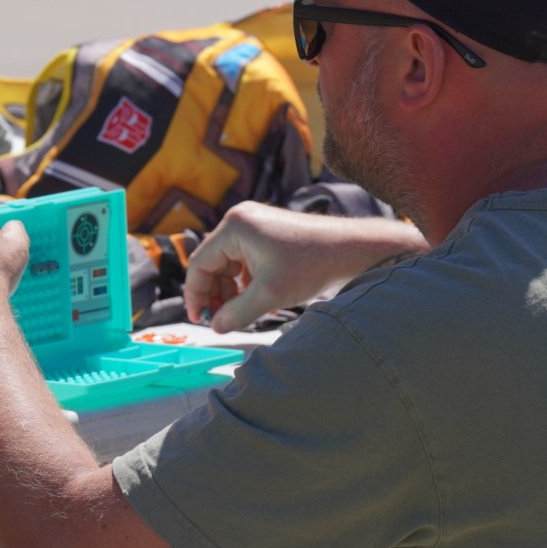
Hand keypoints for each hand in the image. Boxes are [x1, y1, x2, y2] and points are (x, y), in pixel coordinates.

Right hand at [183, 202, 426, 331]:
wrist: (350, 250)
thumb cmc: (312, 265)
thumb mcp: (269, 295)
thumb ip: (236, 313)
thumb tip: (214, 327)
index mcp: (234, 227)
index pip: (199, 264)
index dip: (196, 295)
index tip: (199, 319)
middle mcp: (240, 221)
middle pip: (212, 264)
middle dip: (216, 294)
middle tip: (221, 320)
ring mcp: (254, 226)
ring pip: (228, 265)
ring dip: (231, 291)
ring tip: (242, 312)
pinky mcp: (267, 234)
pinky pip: (245, 262)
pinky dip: (246, 282)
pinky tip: (258, 301)